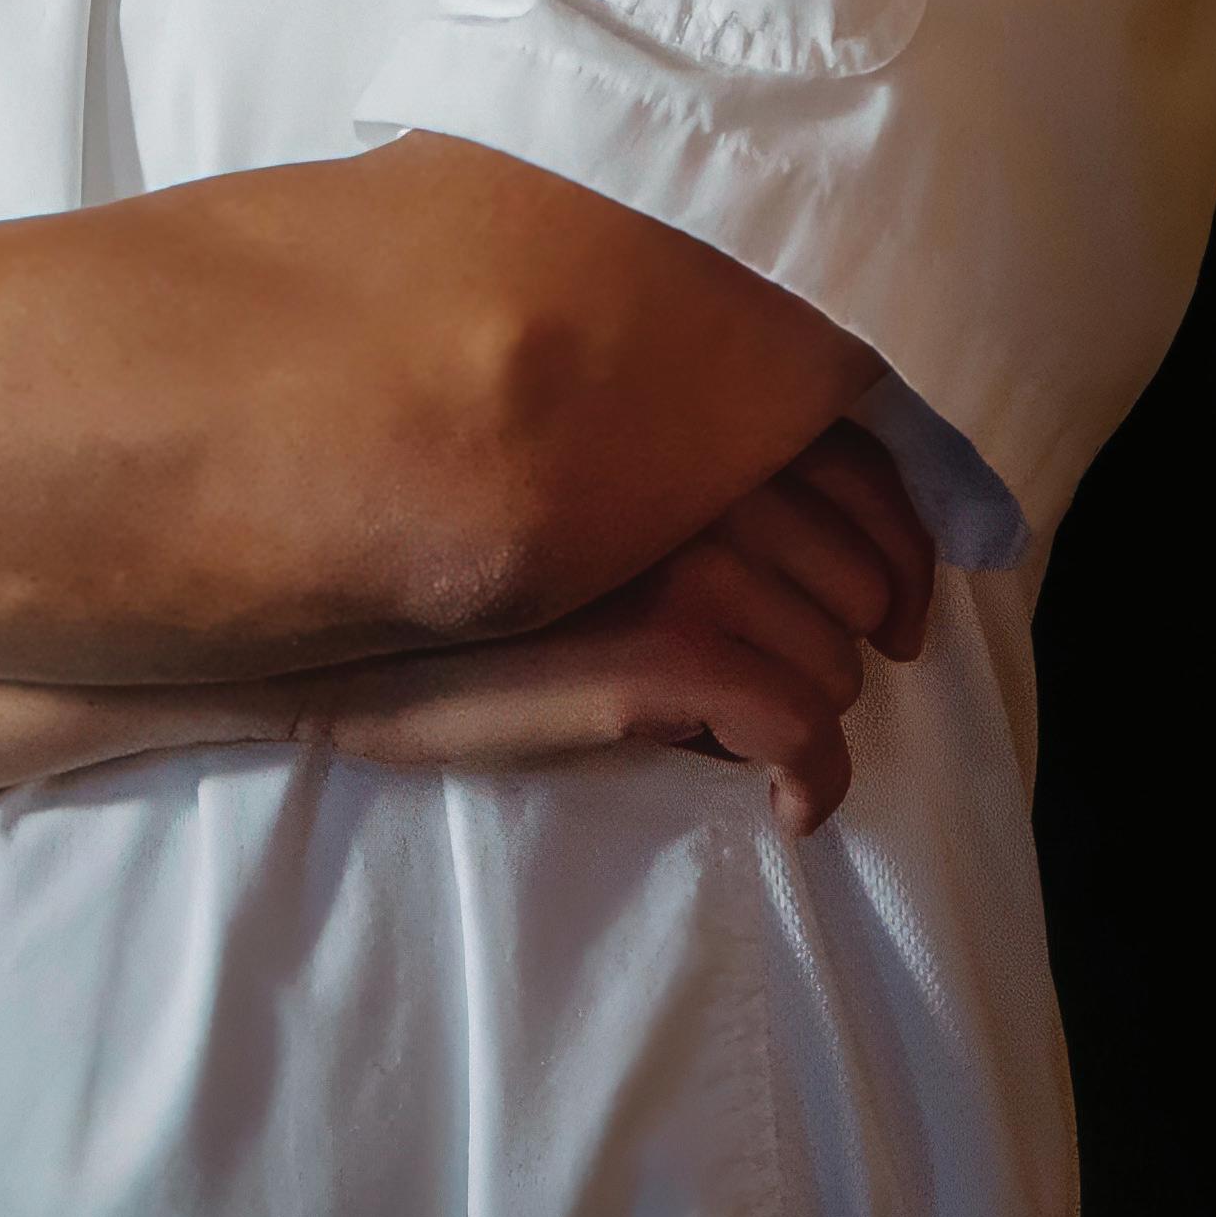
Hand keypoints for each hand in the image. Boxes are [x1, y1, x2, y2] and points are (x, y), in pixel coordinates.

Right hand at [300, 423, 933, 834]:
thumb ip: (655, 468)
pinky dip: (814, 776)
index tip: (895, 610)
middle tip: (802, 682)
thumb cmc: (428, 560)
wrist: (316, 634)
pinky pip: (800, 726)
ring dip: (815, 711)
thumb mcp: (554, 488)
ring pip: (832, 658)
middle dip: (848, 642)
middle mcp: (679, 467)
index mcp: (664, 413)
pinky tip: (787, 803)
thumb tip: (793, 534)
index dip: (900, 546)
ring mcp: (674, 556)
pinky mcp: (658, 651)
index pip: (851, 461)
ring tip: (751, 734)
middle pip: (856, 572)